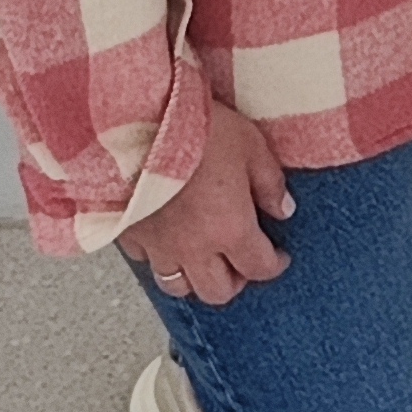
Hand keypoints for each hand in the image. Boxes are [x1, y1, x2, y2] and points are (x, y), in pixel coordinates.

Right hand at [121, 101, 294, 308]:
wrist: (137, 120)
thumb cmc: (198, 130)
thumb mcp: (250, 145)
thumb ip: (269, 183)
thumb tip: (283, 210)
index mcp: (231, 229)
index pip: (259, 267)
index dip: (274, 265)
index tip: (279, 256)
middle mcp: (194, 247)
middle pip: (217, 291)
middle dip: (234, 282)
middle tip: (240, 262)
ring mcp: (158, 244)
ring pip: (177, 285)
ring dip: (194, 278)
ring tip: (202, 258)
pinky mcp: (128, 232)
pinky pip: (144, 259)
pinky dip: (157, 256)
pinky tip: (165, 237)